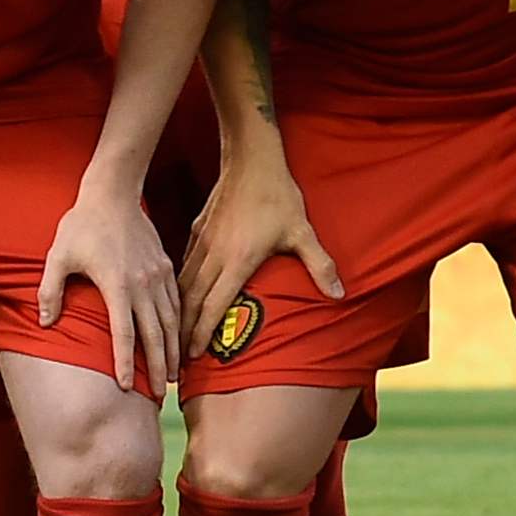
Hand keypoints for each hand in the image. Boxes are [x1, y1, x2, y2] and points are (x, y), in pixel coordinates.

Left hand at [40, 181, 183, 399]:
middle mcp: (143, 284)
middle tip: (160, 395)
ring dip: (173, 349)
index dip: (125, 363)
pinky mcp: (166, 266)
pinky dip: (179, 324)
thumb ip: (50, 292)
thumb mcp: (57, 256)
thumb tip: (46, 323)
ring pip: (171, 320)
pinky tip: (178, 339)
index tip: (126, 387)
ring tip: (173, 374)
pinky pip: (176, 302)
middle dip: (158, 366)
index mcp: (117, 285)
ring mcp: (158, 275)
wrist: (113, 192)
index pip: (124, 334)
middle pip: (156, 334)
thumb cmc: (81, 225)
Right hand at [180, 147, 342, 351]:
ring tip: (174, 333)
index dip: (201, 333)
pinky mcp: (197, 230)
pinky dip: (179, 286)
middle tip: (176, 356)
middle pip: (191, 301)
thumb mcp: (302, 232)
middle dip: (182, 330)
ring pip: (183, 284)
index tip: (192, 355)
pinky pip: (184, 265)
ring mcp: (202, 242)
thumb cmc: (278, 195)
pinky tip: (179, 297)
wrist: (251, 159)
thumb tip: (340, 294)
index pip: (214, 305)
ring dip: (178, 310)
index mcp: (238, 260)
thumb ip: (320, 265)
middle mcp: (214, 255)